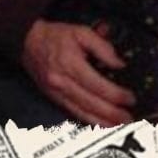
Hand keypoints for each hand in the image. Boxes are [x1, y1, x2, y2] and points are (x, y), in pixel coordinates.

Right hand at [21, 19, 135, 125]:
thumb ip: (102, 46)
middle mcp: (62, 82)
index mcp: (70, 64)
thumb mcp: (81, 32)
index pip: (97, 85)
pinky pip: (74, 112)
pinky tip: (101, 123)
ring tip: (119, 125)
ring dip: (103, 121)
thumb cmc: (55, 36)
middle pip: (91, 103)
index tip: (130, 98)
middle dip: (112, 113)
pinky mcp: (54, 98)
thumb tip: (119, 64)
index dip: (116, 94)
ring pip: (82, 112)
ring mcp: (56, 93)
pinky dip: (89, 120)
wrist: (27, 42)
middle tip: (129, 117)